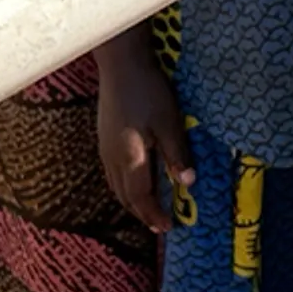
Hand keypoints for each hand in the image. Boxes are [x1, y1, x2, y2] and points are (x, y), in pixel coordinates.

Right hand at [95, 34, 193, 237]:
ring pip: (116, 186)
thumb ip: (177, 154)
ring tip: (147, 207)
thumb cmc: (148, 91)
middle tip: (159, 224)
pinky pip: (112, 172)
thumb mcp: (169, 122)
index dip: (154, 215)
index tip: (168, 227)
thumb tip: (188, 184)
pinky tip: (133, 178)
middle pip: (125, 197)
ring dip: (131, 201)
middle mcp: (113, 158)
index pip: (141, 198)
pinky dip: (124, 185)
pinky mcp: (103, 137)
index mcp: (131, 158)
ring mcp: (105, 148)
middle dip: (142, 214)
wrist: (120, 65)